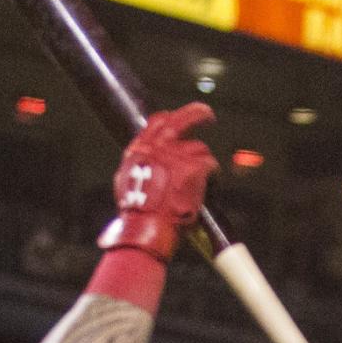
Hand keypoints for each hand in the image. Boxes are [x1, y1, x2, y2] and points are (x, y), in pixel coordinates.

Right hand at [99, 103, 217, 261]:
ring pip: (199, 149)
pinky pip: (211, 164)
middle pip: (181, 120)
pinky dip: (213, 176)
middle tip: (207, 116)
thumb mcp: (128, 184)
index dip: (171, 119)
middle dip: (196, 114)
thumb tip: (146, 163)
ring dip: (203, 164)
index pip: (157, 122)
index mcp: (140, 149)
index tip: (178, 118)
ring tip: (201, 183)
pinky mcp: (194, 167)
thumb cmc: (139, 215)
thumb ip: (140, 167)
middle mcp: (157, 146)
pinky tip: (210, 187)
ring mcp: (176, 155)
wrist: (148, 228)